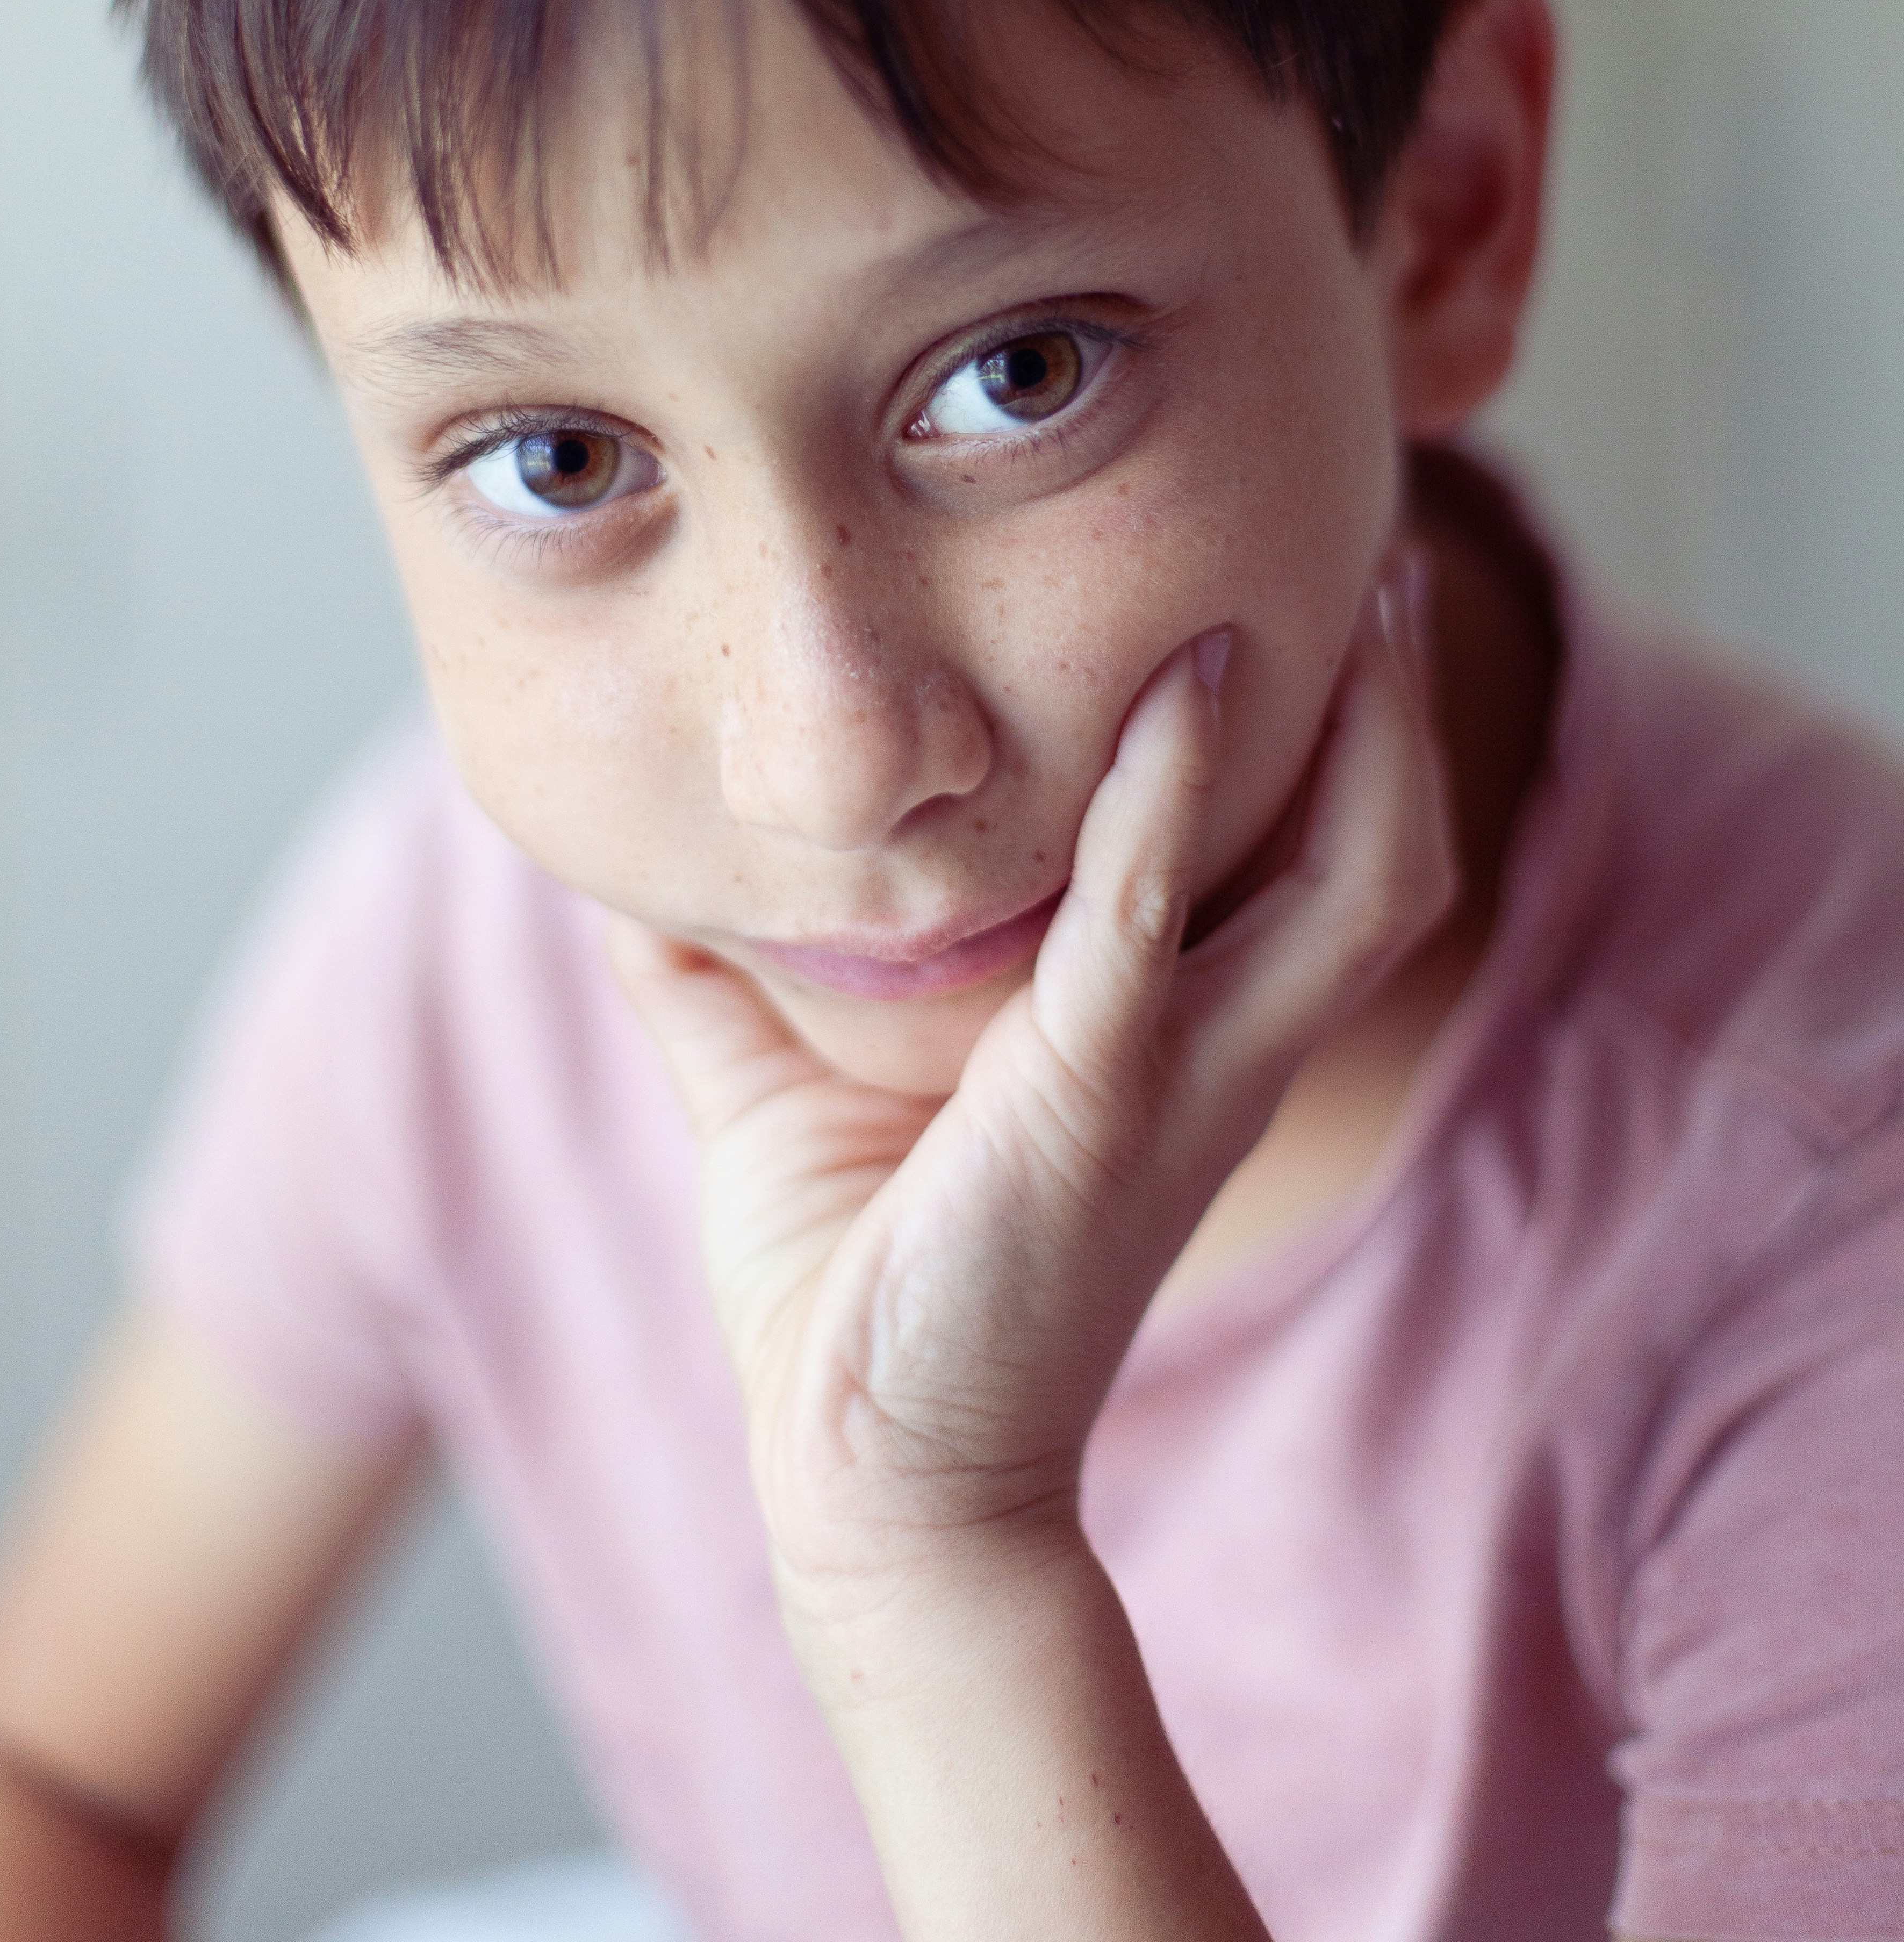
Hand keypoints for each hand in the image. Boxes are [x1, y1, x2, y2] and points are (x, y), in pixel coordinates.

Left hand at [604, 558, 1453, 1654]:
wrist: (863, 1480)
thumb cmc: (850, 1294)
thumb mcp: (782, 1096)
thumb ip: (727, 981)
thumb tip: (632, 875)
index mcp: (1172, 1045)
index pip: (1309, 870)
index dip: (1349, 742)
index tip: (1310, 601)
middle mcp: (1217, 1053)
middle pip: (1390, 861)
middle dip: (1411, 716)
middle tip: (1391, 564)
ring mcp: (1177, 1078)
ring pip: (1356, 883)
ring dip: (1375, 734)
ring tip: (1365, 592)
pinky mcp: (1099, 1099)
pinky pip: (1160, 915)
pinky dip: (1178, 793)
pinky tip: (1188, 684)